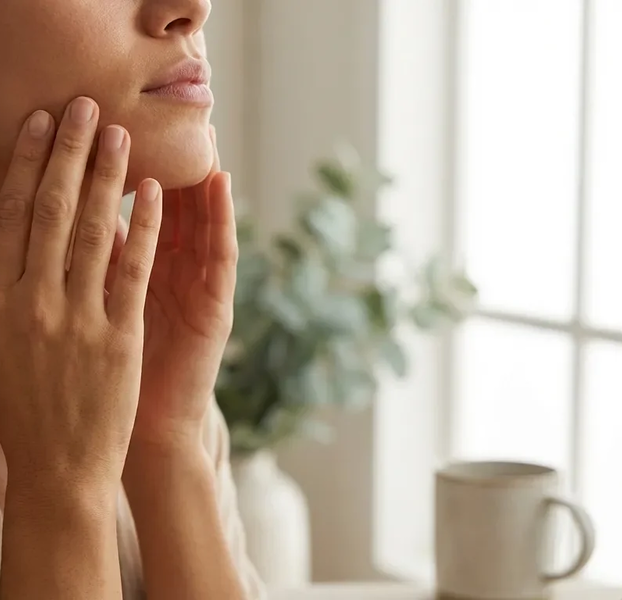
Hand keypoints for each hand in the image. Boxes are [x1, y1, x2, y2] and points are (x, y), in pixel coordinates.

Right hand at [0, 97, 161, 491]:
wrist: (55, 470)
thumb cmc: (25, 411)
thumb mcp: (1, 347)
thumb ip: (8, 293)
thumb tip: (14, 238)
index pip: (11, 217)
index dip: (25, 165)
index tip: (37, 125)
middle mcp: (32, 301)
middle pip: (52, 211)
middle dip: (68, 154)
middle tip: (84, 107)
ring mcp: (77, 318)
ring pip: (95, 231)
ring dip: (108, 177)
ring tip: (121, 134)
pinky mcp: (118, 336)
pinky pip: (133, 270)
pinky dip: (145, 228)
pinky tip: (156, 193)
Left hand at [111, 126, 236, 450]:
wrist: (146, 433)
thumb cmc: (108, 380)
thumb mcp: (89, 316)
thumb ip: (82, 269)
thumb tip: (56, 220)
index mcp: (133, 272)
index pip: (124, 206)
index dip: (107, 163)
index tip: (87, 120)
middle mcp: (168, 271)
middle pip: (164, 201)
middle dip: (152, 154)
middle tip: (143, 104)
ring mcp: (195, 286)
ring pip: (196, 217)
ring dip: (191, 170)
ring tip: (187, 120)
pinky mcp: (216, 306)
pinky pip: (219, 254)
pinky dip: (219, 216)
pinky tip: (216, 182)